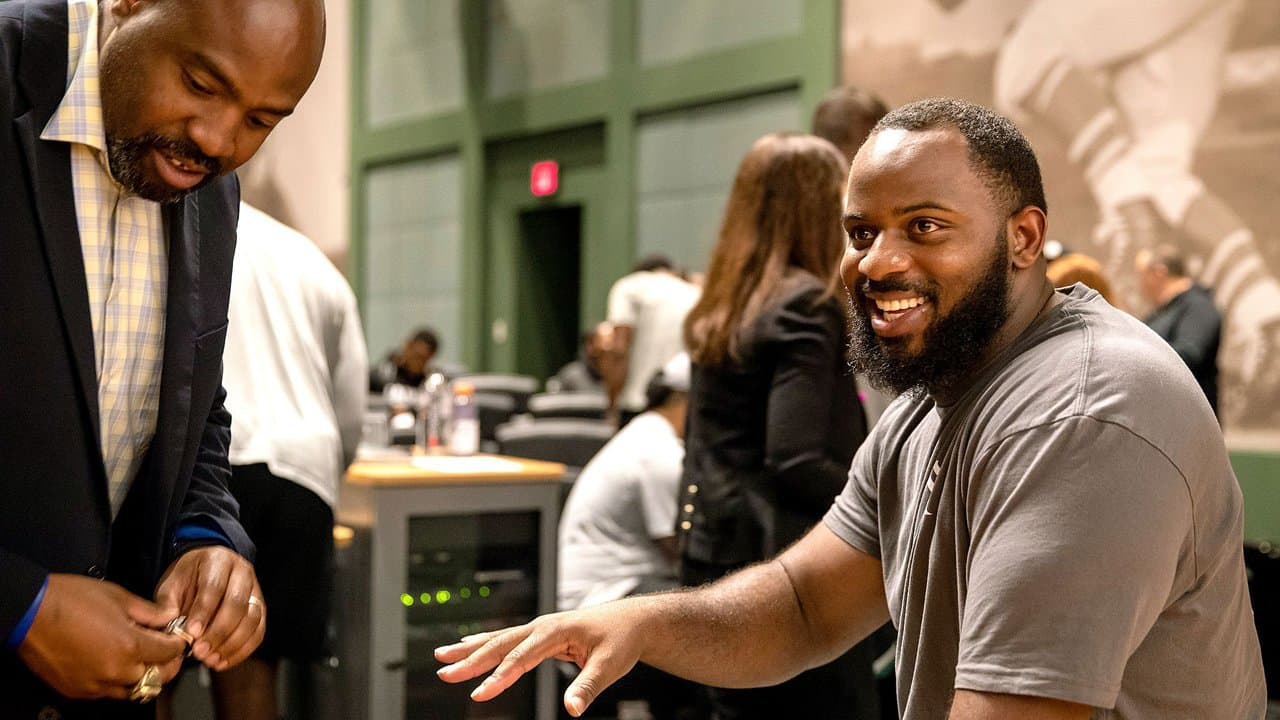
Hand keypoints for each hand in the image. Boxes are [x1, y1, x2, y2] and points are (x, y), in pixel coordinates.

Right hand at [16, 574, 187, 699]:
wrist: (31, 613)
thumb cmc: (71, 600)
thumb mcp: (119, 597)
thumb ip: (149, 612)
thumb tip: (169, 618)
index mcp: (129, 646)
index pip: (169, 653)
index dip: (177, 643)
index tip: (177, 636)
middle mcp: (115, 671)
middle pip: (158, 677)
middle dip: (168, 664)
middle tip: (166, 650)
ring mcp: (96, 684)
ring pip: (135, 690)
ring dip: (145, 676)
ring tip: (143, 659)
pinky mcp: (79, 691)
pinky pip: (109, 692)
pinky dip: (119, 682)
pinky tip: (118, 665)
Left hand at [154, 546, 264, 670]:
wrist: (204, 573)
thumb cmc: (186, 581)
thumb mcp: (171, 586)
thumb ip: (168, 607)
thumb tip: (173, 632)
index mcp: (217, 560)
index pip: (215, 586)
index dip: (204, 611)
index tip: (192, 633)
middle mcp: (242, 572)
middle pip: (237, 603)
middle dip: (218, 631)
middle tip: (200, 651)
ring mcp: (255, 590)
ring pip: (252, 619)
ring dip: (231, 644)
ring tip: (211, 660)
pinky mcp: (261, 609)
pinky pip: (258, 632)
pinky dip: (242, 650)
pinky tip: (223, 661)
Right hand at [434, 604, 645, 716]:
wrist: (632, 621)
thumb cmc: (621, 640)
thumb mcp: (610, 666)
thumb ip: (588, 687)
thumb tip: (571, 711)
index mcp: (556, 631)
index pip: (521, 658)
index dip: (499, 677)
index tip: (478, 694)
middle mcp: (543, 626)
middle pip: (500, 644)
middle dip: (471, 660)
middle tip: (444, 673)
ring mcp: (540, 628)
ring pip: (498, 639)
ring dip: (469, 648)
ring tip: (441, 656)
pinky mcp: (540, 634)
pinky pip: (506, 639)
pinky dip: (483, 642)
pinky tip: (465, 645)